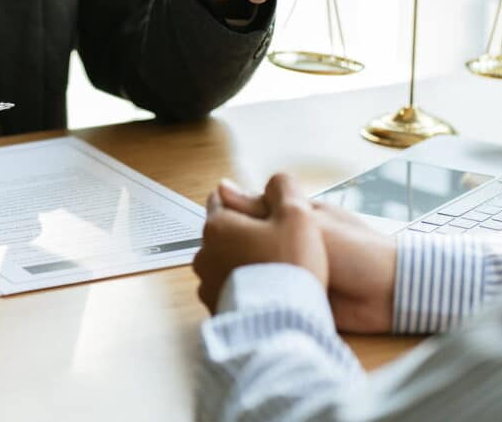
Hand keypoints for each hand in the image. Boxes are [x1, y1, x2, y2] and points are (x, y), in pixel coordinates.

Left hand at [194, 173, 327, 313]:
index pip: (222, 199)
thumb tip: (272, 178)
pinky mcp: (214, 307)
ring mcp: (206, 282)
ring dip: (241, 262)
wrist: (282, 322)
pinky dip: (242, 287)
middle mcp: (204, 252)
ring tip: (272, 269)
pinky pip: (228, 289)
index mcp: (218, 224)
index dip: (244, 202)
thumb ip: (284, 189)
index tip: (261, 209)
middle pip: (223, 232)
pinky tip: (264, 292)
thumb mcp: (297, 216)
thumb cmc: (290, 267)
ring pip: (223, 261)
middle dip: (244, 234)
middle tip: (274, 242)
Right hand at [216, 178, 397, 332]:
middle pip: (245, 241)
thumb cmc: (355, 250)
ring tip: (221, 279)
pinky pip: (265, 294)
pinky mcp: (291, 296)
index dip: (228, 218)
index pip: (247, 212)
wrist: (389, 295)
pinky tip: (236, 297)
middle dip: (229, 249)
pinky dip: (254, 295)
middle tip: (212, 258)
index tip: (210, 227)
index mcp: (290, 218)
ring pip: (250, 269)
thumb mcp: (304, 222)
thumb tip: (222, 187)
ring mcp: (287, 270)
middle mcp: (286, 242)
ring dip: (239, 273)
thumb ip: (262, 208)